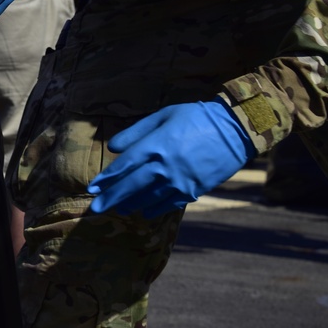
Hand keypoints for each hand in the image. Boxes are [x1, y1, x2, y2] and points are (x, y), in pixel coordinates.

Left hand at [88, 99, 255, 217]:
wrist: (234, 130)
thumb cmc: (195, 117)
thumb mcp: (163, 116)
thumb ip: (136, 132)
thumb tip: (113, 147)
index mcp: (156, 145)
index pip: (124, 166)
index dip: (107, 179)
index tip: (94, 188)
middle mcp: (165, 167)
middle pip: (131, 187)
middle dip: (112, 199)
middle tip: (96, 208)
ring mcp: (179, 181)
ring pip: (148, 199)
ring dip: (131, 205)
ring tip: (119, 209)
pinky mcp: (193, 190)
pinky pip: (168, 204)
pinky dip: (154, 209)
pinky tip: (145, 212)